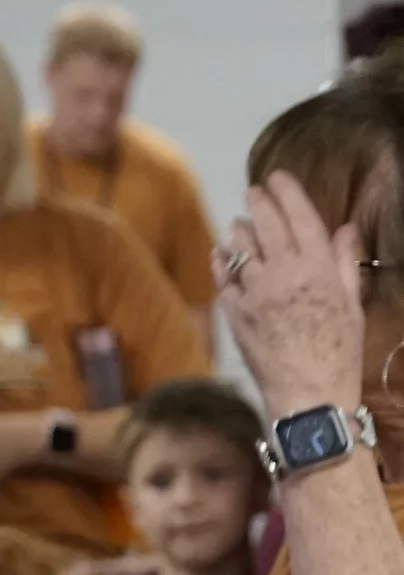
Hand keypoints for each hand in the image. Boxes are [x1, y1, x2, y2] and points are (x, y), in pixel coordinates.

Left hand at [218, 171, 367, 416]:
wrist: (308, 396)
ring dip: (240, 230)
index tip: (277, 177)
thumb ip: (345, 262)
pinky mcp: (234, 311)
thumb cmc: (338, 352)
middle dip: (258, 202)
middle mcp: (285, 274)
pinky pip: (223, 274)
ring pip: (239, 244)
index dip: (286, 191)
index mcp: (319, 269)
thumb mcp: (352, 305)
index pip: (299, 215)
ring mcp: (255, 292)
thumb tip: (346, 227)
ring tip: (242, 227)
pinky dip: (223, 261)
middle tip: (255, 193)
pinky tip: (224, 256)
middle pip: (265, 222)